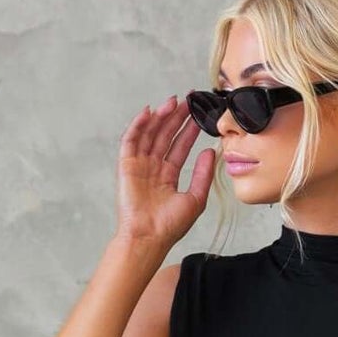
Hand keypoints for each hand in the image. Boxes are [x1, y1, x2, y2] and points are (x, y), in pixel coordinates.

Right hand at [114, 92, 216, 248]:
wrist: (149, 237)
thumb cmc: (170, 226)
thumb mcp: (195, 198)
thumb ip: (203, 174)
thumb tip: (211, 152)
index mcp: (168, 176)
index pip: (179, 146)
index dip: (188, 129)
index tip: (199, 113)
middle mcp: (153, 168)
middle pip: (165, 136)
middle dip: (176, 117)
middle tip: (188, 100)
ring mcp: (139, 165)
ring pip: (150, 134)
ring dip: (160, 117)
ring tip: (173, 102)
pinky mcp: (126, 165)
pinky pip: (131, 140)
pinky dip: (138, 125)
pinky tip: (149, 112)